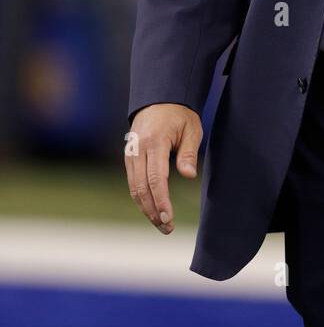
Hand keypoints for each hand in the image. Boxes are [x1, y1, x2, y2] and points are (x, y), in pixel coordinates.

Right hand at [124, 103, 202, 234]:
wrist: (159, 98)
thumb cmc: (179, 115)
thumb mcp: (191, 129)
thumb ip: (188, 153)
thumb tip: (189, 176)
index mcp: (154, 142)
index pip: (156, 179)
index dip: (161, 201)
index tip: (169, 218)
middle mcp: (138, 150)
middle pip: (141, 188)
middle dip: (153, 211)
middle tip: (167, 228)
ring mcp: (130, 154)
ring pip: (134, 188)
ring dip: (146, 208)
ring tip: (161, 224)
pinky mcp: (129, 157)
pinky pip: (133, 182)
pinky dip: (141, 198)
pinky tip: (152, 209)